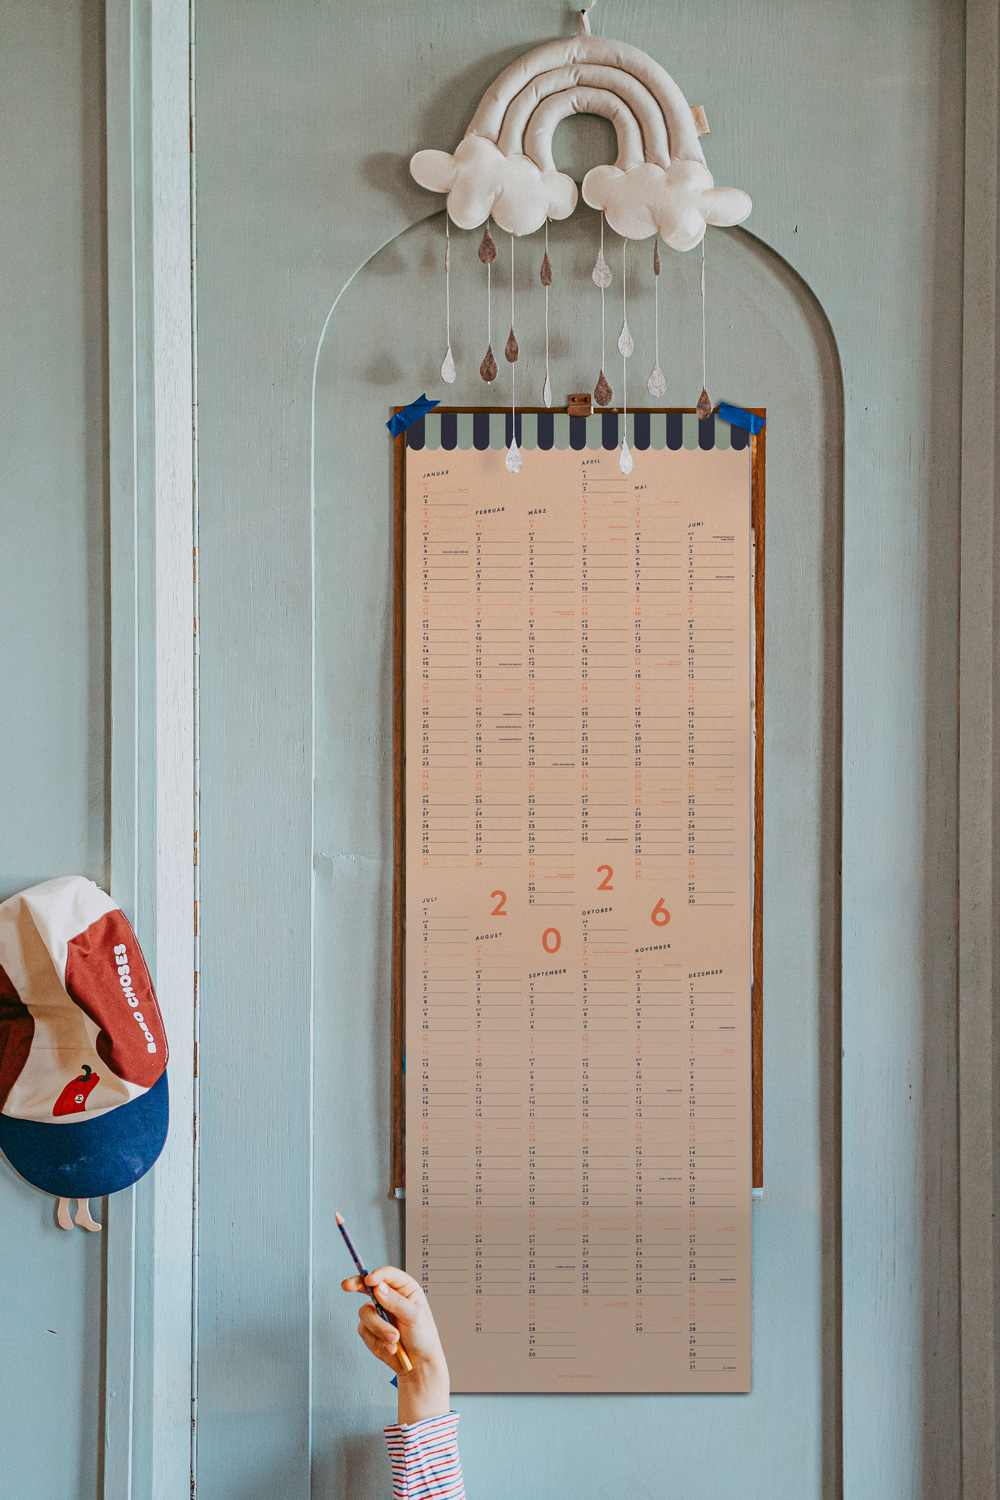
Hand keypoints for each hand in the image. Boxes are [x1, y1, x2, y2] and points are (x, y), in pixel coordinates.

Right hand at [342, 1264, 450, 1424]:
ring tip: (395, 1340)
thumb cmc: (423, 1337)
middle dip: (356, 1285)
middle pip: (367, 1286)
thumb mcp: (415, 1317)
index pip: (389, 1275)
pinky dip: (377, 1341)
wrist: (418, 1365)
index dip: (377, 1275)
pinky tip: (390, 1348)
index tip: (369, 1280)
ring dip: (379, 1329)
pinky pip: (364, 1332)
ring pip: (366, 1313)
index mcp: (405, 1290)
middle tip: (347, 1285)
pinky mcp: (370, 1330)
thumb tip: (378, 1287)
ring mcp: (378, 1314)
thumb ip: (396, 1302)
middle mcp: (389, 1298)